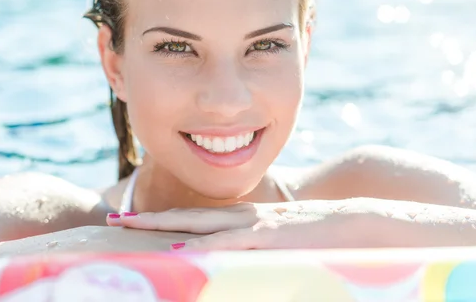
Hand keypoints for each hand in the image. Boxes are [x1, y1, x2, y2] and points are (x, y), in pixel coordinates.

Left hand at [107, 200, 372, 250]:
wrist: (358, 220)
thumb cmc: (322, 233)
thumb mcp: (281, 238)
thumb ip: (255, 244)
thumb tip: (230, 256)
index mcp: (244, 219)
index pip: (195, 218)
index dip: (163, 219)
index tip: (133, 219)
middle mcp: (244, 219)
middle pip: (187, 218)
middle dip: (150, 219)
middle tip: (117, 219)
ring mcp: (257, 228)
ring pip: (202, 226)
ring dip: (167, 228)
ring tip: (133, 228)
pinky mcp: (273, 239)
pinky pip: (234, 244)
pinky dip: (208, 248)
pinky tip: (185, 253)